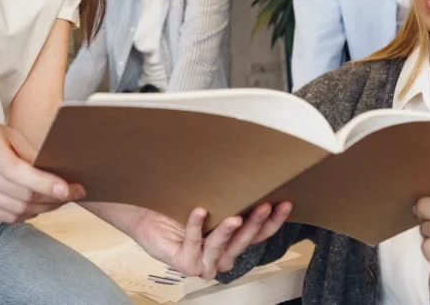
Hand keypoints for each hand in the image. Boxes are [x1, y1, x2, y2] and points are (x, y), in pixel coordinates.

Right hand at [0, 117, 84, 223]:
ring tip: (59, 199)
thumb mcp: (7, 132)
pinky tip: (38, 205)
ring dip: (43, 208)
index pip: (20, 173)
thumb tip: (60, 173)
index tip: (70, 188)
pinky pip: (5, 217)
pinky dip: (26, 213)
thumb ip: (31, 153)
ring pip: (16, 210)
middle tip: (74, 192)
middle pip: (21, 195)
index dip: (47, 183)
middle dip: (52, 198)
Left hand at [129, 202, 292, 279]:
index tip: (285, 203)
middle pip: (245, 242)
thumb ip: (228, 195)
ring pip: (222, 248)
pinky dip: (196, 226)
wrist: (144, 214)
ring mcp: (204, 262)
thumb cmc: (176, 206)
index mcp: (231, 242)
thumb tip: (250, 165)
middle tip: (265, 205)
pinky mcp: (185, 263)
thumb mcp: (209, 199)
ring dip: (230, 232)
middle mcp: (221, 256)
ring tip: (235, 217)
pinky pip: (193, 243)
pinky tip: (199, 210)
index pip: (260, 234)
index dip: (274, 221)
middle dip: (256, 224)